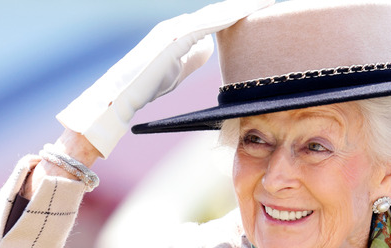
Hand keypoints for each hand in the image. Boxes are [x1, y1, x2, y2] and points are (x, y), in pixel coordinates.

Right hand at [56, 0, 273, 157]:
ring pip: (216, 14)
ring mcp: (176, 29)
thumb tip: (211, 48)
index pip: (217, 19)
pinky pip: (206, 24)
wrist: (120, 95)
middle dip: (245, 5)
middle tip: (270, 0)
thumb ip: (193, 57)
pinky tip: (245, 11)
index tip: (263, 8)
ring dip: (241, 6)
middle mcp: (180, 25)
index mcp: (183, 32)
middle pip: (220, 12)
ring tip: (265, 1)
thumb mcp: (178, 69)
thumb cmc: (147, 85)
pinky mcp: (173, 38)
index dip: (240, 13)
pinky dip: (227, 17)